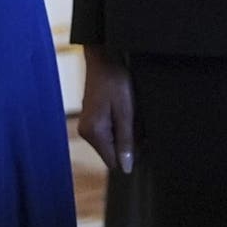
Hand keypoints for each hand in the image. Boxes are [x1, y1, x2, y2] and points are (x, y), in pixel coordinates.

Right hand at [78, 45, 133, 174]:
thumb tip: (127, 168)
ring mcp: (87, 125)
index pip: (113, 161)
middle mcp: (86, 132)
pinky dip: (120, 125)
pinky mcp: (91, 119)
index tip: (141, 138)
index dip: (130, 155)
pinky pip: (109, 132)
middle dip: (129, 142)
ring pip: (112, 142)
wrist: (103, 59)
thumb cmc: (115, 82)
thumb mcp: (126, 112)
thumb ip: (126, 141)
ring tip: (131, 112)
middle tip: (137, 121)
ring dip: (126, 133)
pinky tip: (125, 110)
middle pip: (112, 152)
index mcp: (93, 133)